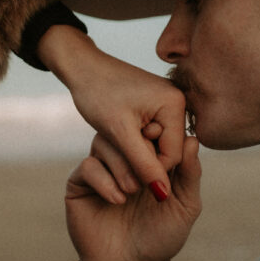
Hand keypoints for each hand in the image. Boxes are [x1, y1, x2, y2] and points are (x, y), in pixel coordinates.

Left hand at [37, 26, 186, 192]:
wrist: (82, 67)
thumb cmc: (98, 94)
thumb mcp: (119, 133)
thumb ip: (143, 165)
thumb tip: (164, 193)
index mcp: (175, 104)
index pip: (173, 156)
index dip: (149, 169)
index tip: (123, 165)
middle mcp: (177, 101)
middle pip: (167, 150)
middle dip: (142, 157)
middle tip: (116, 147)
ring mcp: (167, 102)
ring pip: (157, 144)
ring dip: (136, 150)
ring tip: (115, 137)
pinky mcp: (155, 105)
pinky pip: (151, 134)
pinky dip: (134, 140)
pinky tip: (118, 132)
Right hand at [65, 133, 200, 260]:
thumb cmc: (161, 238)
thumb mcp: (185, 206)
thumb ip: (190, 174)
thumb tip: (193, 140)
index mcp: (149, 158)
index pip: (151, 129)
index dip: (158, 130)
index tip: (163, 139)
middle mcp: (123, 159)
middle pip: (125, 130)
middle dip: (139, 145)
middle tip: (148, 165)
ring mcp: (101, 170)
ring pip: (103, 142)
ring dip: (121, 164)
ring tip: (134, 191)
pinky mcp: (79, 185)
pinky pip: (88, 166)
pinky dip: (104, 180)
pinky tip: (118, 200)